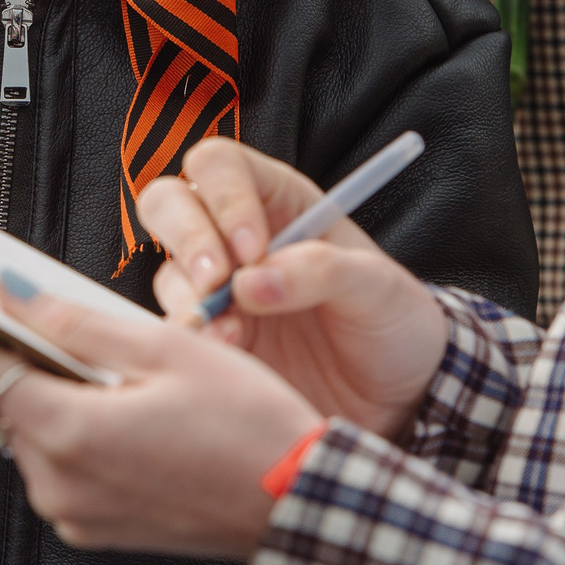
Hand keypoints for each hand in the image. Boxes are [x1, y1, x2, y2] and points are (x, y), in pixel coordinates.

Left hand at [0, 277, 319, 559]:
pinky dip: (72, 425)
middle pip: (2, 396)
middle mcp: (55, 482)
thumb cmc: (249, 424)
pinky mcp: (94, 527)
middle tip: (17, 298)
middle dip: (6, 348)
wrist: (301, 508)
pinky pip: (61, 463)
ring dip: (47, 387)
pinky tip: (115, 399)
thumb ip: (74, 321)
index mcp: (66, 432)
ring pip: (32, 428)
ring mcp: (73, 512)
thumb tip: (6, 293)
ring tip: (92, 350)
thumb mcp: (164, 348)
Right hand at [143, 139, 447, 439]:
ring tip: (234, 335)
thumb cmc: (393, 324)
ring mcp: (217, 290)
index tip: (253, 249)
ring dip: (191, 299)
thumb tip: (251, 282)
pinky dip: (192, 341)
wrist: (395, 398)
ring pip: (170, 271)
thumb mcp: (380, 288)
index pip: (221, 166)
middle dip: (187, 238)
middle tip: (218, 282)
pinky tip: (229, 355)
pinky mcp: (210, 338)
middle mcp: (236, 237)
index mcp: (280, 201)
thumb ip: (323, 271)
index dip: (225, 197)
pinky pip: (175, 330)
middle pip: (168, 202)